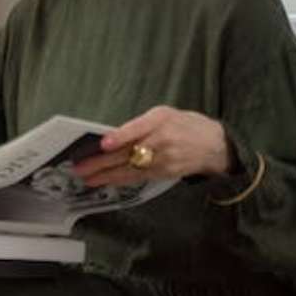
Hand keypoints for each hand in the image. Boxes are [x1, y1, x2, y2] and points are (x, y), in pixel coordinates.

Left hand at [72, 106, 230, 187]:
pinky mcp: (166, 174)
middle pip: (129, 153)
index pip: (138, 129)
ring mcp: (165, 160)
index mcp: (161, 120)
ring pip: (131, 169)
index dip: (120, 137)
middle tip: (80, 167)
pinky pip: (139, 178)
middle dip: (102, 162)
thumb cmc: (184, 124)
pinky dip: (120, 180)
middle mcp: (163, 141)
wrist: (215, 145)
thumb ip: (139, 124)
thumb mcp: (164, 113)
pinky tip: (105, 181)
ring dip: (107, 175)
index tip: (104, 144)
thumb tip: (111, 136)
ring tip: (87, 178)